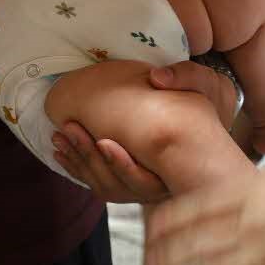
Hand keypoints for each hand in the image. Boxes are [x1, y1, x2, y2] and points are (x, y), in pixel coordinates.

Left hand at [52, 61, 239, 202]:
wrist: (202, 135)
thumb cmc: (201, 109)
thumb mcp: (205, 87)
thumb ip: (185, 78)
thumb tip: (157, 76)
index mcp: (177, 164)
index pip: (147, 179)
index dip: (123, 164)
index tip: (103, 141)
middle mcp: (159, 183)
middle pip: (119, 184)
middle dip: (90, 156)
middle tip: (70, 128)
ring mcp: (142, 188)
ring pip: (105, 187)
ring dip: (79, 162)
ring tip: (59, 136)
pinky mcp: (127, 185)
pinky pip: (99, 185)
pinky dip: (77, 169)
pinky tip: (61, 152)